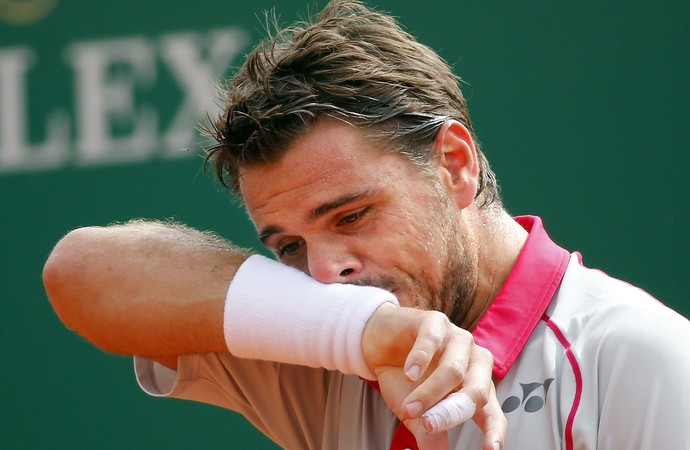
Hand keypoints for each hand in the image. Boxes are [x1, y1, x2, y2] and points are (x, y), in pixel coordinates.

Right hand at [363, 303, 505, 449]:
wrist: (378, 343)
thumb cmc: (404, 377)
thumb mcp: (417, 412)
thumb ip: (430, 433)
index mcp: (475, 385)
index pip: (492, 411)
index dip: (494, 430)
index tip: (490, 449)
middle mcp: (473, 361)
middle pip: (477, 390)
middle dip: (453, 412)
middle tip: (428, 425)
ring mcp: (457, 339)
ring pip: (454, 369)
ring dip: (430, 392)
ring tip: (408, 408)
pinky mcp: (435, 322)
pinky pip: (433, 341)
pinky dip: (420, 359)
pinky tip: (409, 373)